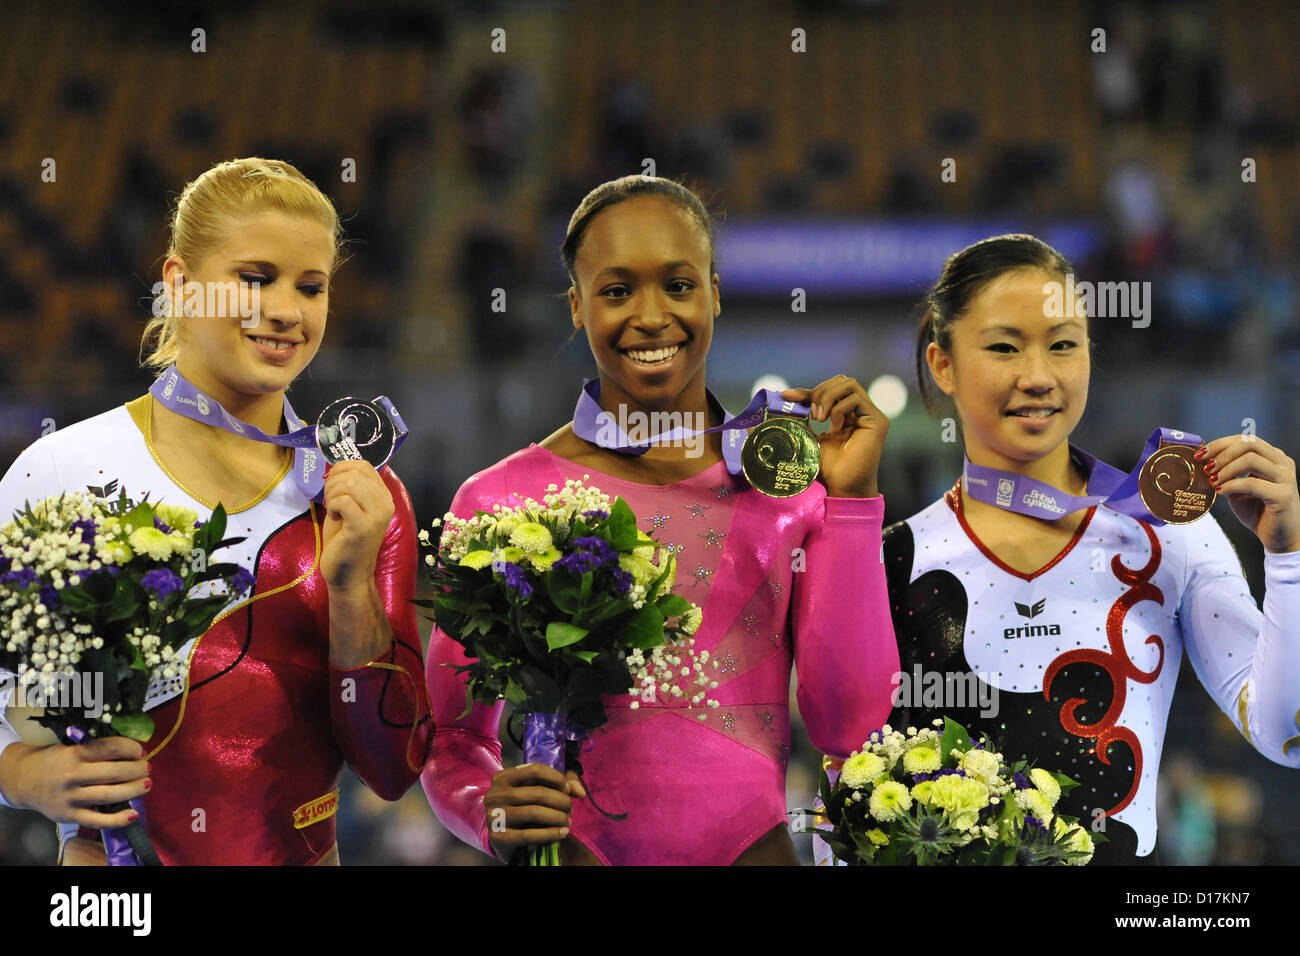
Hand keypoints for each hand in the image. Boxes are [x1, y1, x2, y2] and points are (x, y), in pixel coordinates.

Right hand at [1, 738, 148, 827]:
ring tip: (147, 784)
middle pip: (114, 772)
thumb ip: (96, 749)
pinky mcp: (70, 816)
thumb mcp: (72, 746)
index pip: (110, 748)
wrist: (24, 781)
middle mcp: (72, 775)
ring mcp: (71, 798)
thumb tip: (132, 750)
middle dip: (136, 769)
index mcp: (74, 754)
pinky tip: (134, 814)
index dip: (131, 748)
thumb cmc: (56, 760)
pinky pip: (97, 821)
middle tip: (147, 768)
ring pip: (109, 795)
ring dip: (134, 790)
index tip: (140, 751)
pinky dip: (118, 820)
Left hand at [320, 460, 394, 591]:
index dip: (342, 469)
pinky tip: (335, 517)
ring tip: (333, 509)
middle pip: (355, 472)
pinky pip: (343, 501)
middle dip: (334, 482)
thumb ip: (351, 487)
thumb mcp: (351, 507)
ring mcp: (377, 515)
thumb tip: (337, 465)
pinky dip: (332, 506)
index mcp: (384, 496)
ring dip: (332, 494)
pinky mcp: (363, 527)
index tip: (333, 487)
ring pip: (349, 483)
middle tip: (330, 501)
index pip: (364, 465)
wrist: (348, 574)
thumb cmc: (345, 541)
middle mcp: (386, 503)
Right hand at [484, 763, 586, 858]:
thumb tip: (579, 792)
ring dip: (557, 817)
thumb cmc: (520, 807)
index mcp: (503, 777)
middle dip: (561, 801)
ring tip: (567, 822)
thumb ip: (559, 783)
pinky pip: (528, 835)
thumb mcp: (534, 789)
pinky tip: (561, 833)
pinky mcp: (498, 837)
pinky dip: (549, 834)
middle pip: (538, 792)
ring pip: (534, 812)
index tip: (568, 789)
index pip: (535, 770)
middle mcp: (496, 794)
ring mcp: (494, 815)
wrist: (498, 834)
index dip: (557, 778)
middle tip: (570, 809)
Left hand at [782, 375, 887, 497]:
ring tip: (820, 420)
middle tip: (812, 415)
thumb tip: (779, 404)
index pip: (827, 391)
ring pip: (849, 384)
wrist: (842, 487)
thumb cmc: (828, 468)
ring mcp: (870, 414)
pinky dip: (839, 410)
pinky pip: (856, 399)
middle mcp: (860, 411)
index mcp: (845, 414)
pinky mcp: (877, 420)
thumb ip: (800, 421)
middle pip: (841, 380)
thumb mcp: (808, 438)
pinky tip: (835, 429)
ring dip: (828, 398)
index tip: (787, 395)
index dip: (807, 391)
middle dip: (821, 392)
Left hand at [1199, 435, 1299, 552]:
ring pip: (1251, 459)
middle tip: (1206, 468)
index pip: (1246, 439)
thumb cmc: (1258, 511)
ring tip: (1213, 481)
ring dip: (1226, 469)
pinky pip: (1252, 483)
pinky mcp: (1283, 495)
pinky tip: (1221, 492)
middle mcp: (1283, 464)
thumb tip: (1203, 460)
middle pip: (1249, 443)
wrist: (1278, 537)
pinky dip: (1231, 486)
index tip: (1201, 455)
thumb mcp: (1238, 487)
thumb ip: (1227, 473)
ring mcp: (1286, 478)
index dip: (1221, 444)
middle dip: (1222, 453)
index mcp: (1274, 457)